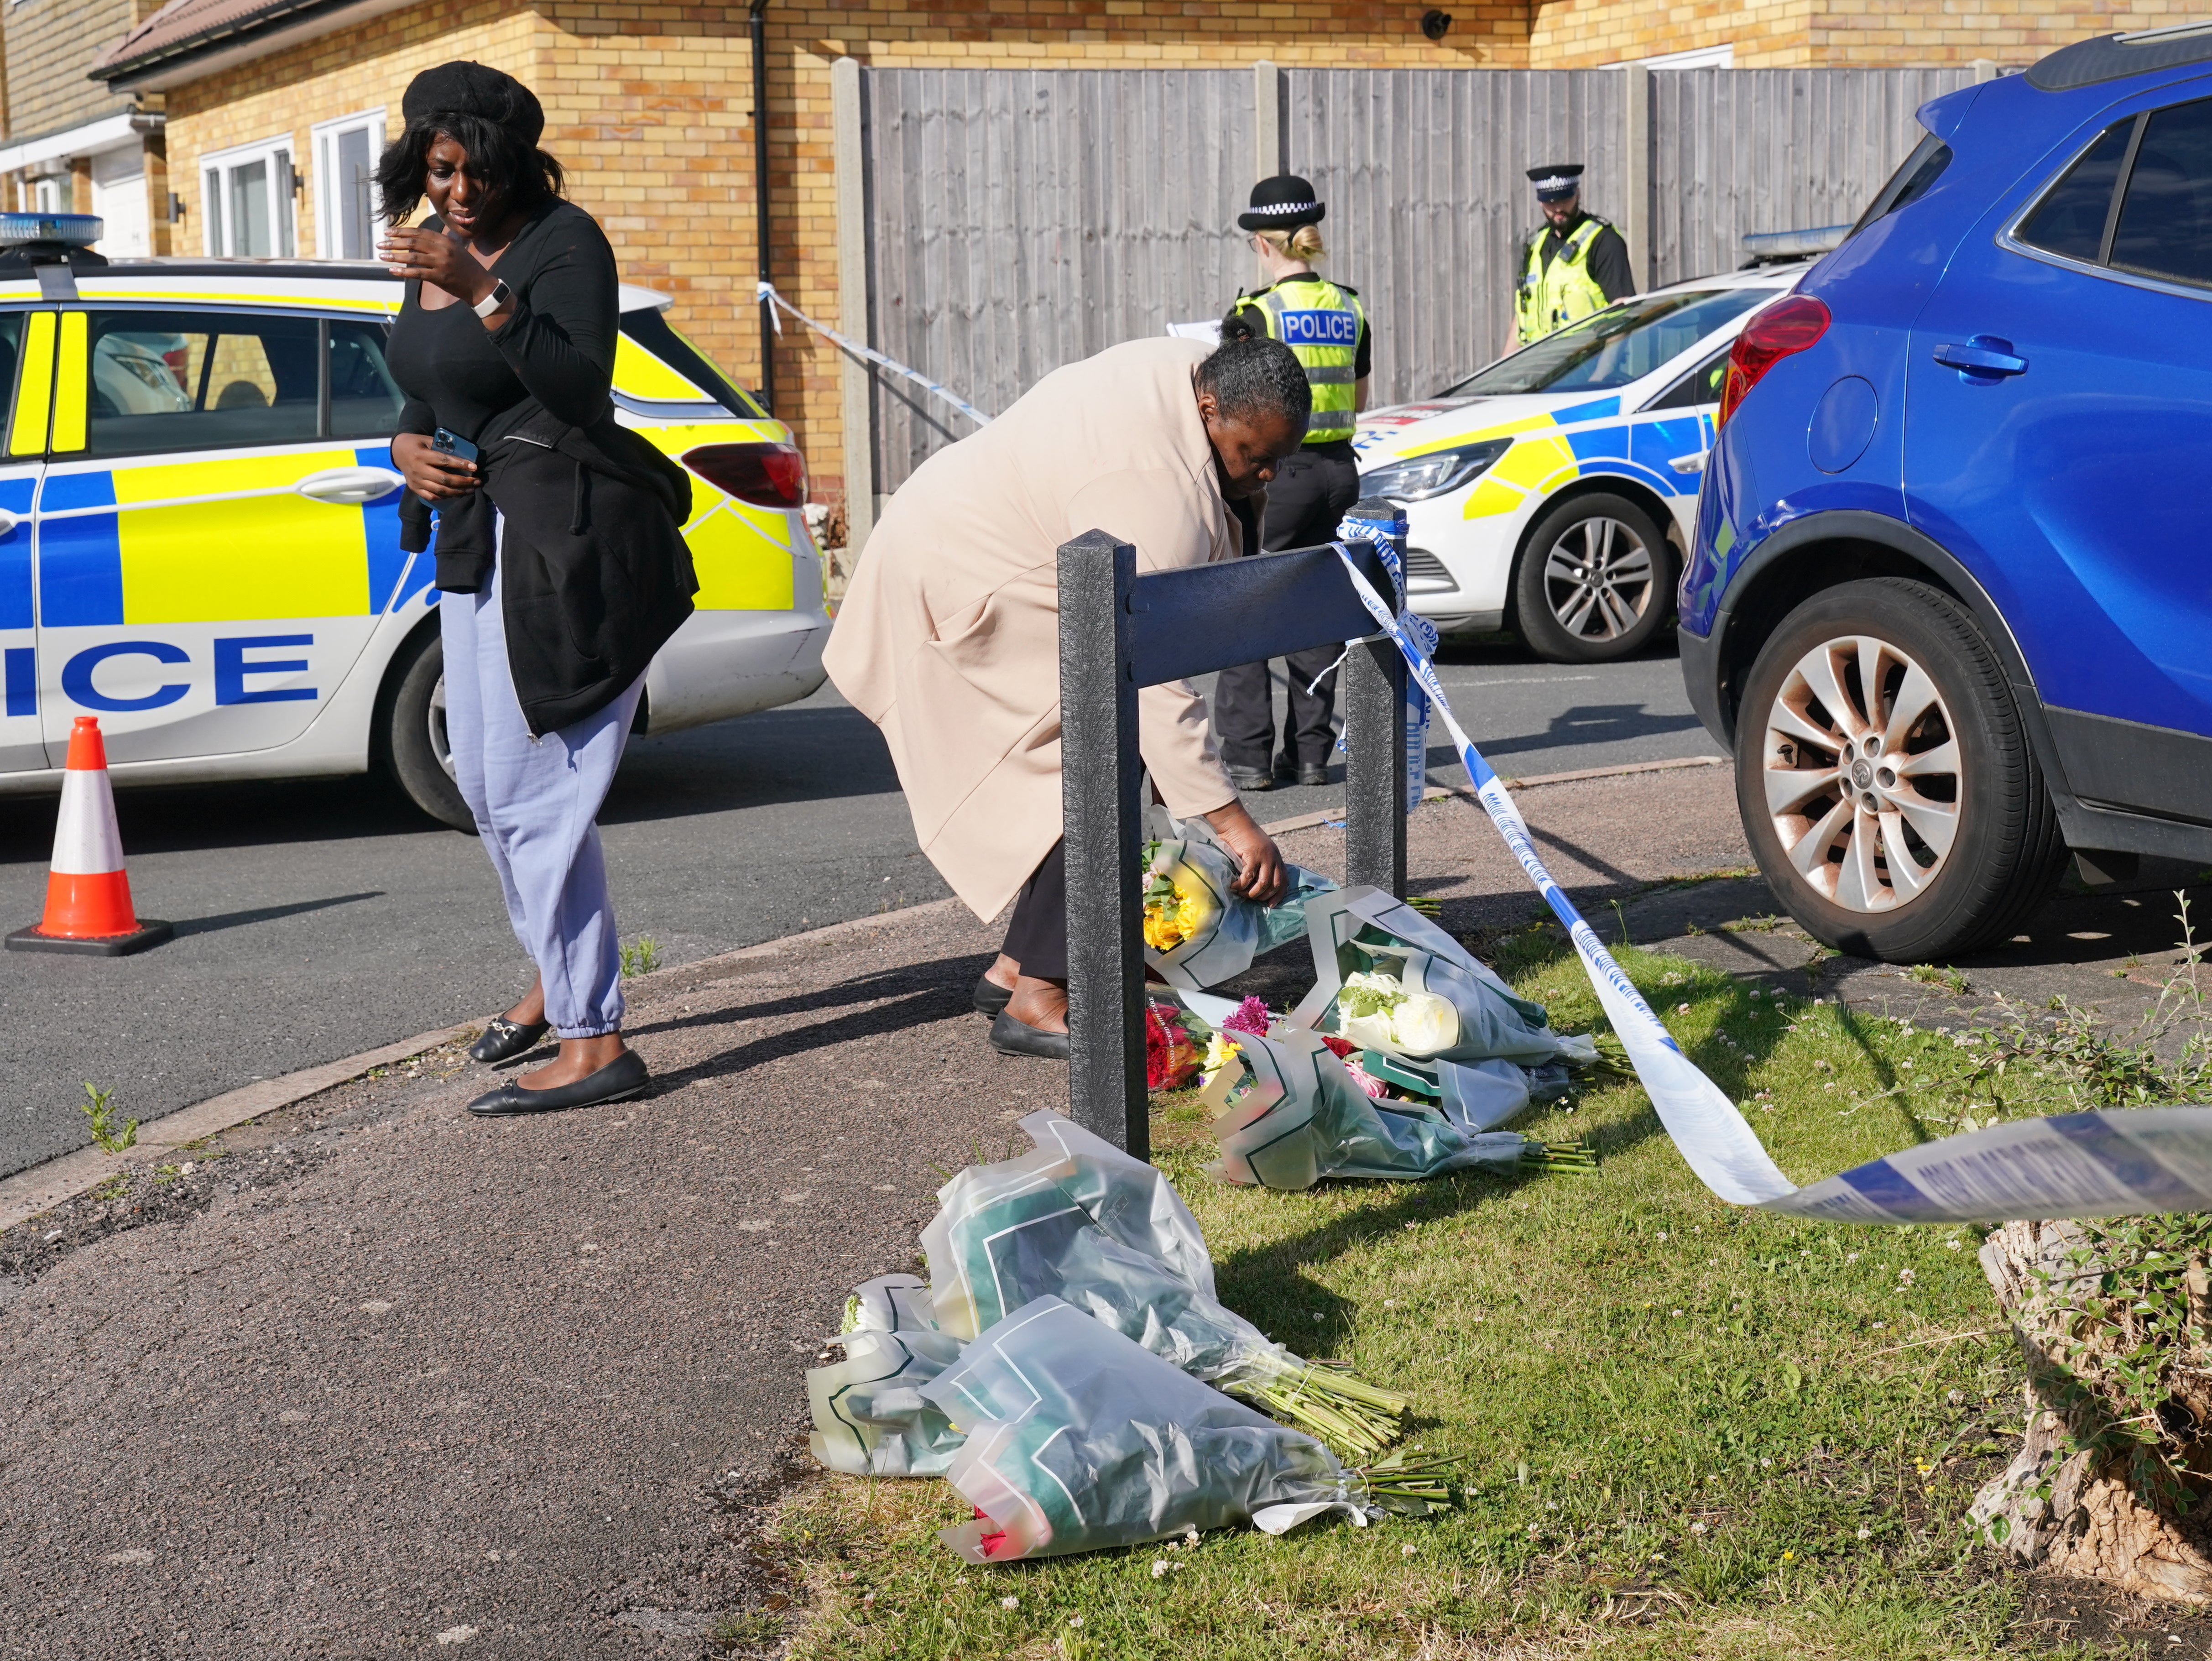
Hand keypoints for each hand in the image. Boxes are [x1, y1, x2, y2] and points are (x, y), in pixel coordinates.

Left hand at [378, 225, 496, 307]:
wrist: (480, 285)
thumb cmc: (466, 267)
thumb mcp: (455, 249)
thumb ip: (438, 243)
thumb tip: (417, 239)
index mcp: (445, 241)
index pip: (419, 233)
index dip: (401, 231)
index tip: (388, 231)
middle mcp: (442, 250)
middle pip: (413, 243)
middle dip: (394, 243)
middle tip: (380, 244)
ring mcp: (441, 264)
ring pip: (412, 257)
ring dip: (395, 256)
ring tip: (382, 256)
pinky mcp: (439, 277)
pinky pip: (417, 273)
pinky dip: (403, 272)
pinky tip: (392, 270)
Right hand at [392, 431, 478, 500]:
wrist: (397, 451)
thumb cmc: (417, 443)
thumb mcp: (427, 440)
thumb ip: (442, 447)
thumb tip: (464, 455)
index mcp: (421, 455)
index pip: (443, 461)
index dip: (460, 464)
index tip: (475, 467)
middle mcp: (418, 470)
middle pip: (444, 479)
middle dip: (463, 482)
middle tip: (477, 481)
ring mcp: (416, 481)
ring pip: (440, 490)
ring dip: (458, 492)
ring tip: (472, 489)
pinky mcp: (415, 488)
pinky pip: (432, 496)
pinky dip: (446, 496)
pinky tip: (457, 494)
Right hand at [1202, 800, 1288, 905]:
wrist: (1235, 822)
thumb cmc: (1243, 836)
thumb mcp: (1259, 850)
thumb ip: (1261, 864)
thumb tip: (1255, 883)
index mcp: (1277, 857)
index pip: (1284, 880)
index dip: (1278, 895)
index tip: (1270, 905)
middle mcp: (1274, 858)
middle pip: (1275, 885)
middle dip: (1263, 896)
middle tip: (1250, 898)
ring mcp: (1265, 857)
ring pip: (1263, 884)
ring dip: (1252, 893)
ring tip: (1241, 893)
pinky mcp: (1253, 856)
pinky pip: (1248, 877)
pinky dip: (1240, 885)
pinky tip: (1233, 886)